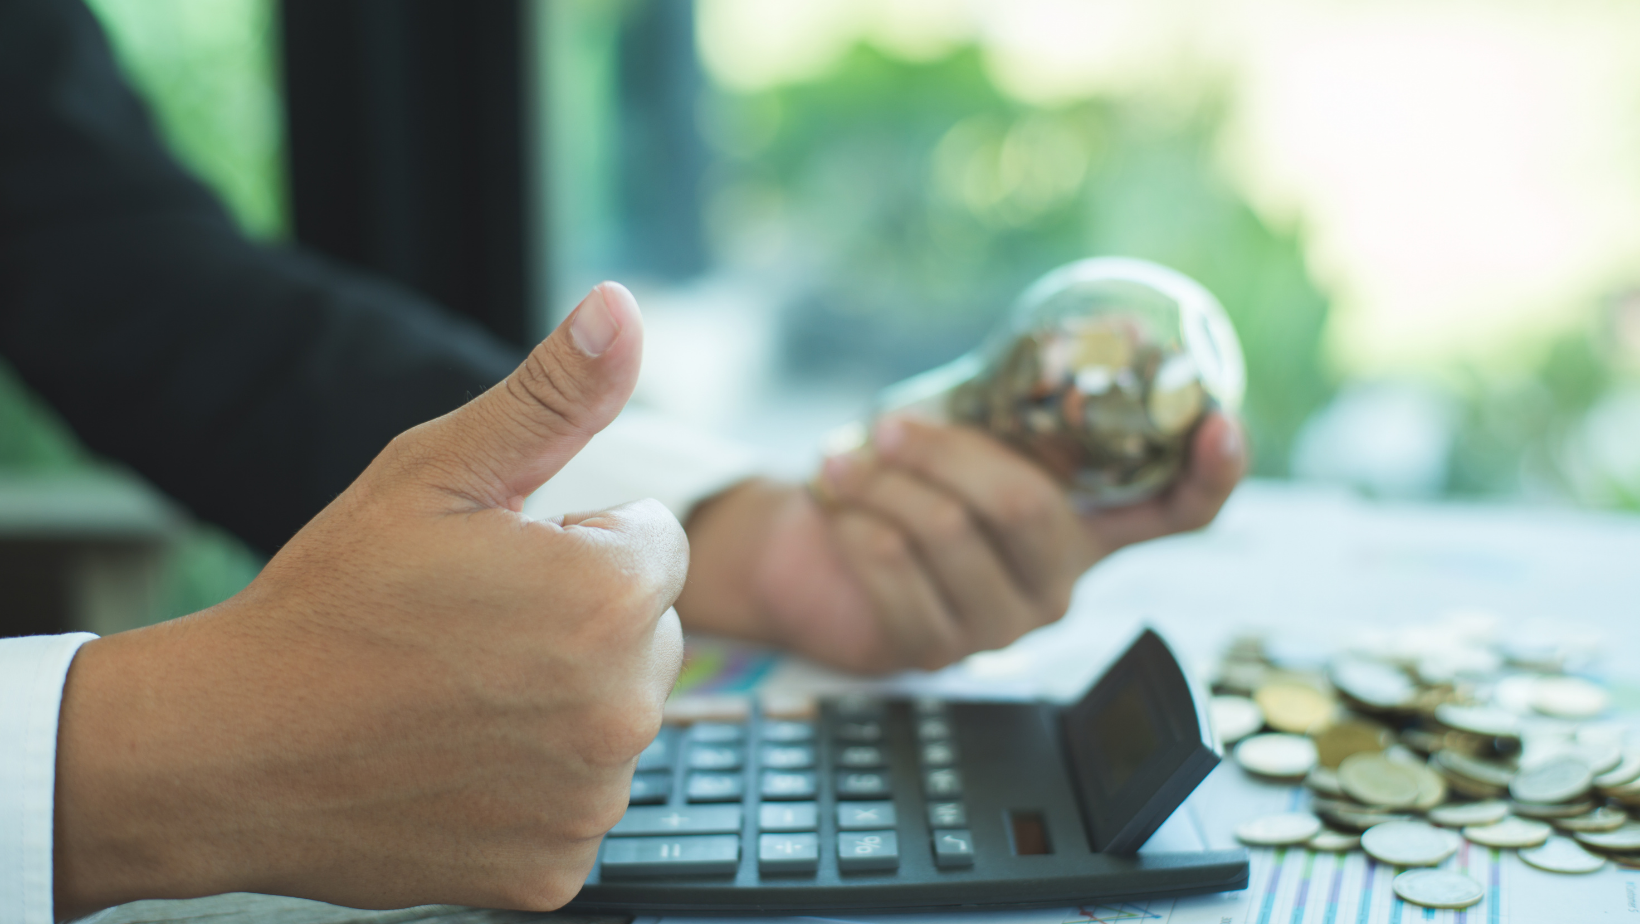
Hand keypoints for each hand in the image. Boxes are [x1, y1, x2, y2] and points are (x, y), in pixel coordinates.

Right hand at [53, 283, 687, 915]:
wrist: (229, 750)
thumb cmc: (332, 601)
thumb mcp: (439, 473)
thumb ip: (553, 394)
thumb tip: (622, 305)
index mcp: (612, 594)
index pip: (656, 542)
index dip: (576, 541)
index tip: (497, 564)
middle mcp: (626, 704)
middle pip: (648, 633)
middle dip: (581, 620)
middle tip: (469, 631)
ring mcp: (594, 796)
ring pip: (614, 717)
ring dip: (561, 702)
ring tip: (454, 694)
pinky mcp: (557, 869)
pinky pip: (578, 801)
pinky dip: (534, 786)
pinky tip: (457, 763)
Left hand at [677, 413, 1243, 673]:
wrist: (818, 553)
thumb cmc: (907, 483)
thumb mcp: (968, 434)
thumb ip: (1017, 396)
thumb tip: (1097, 323)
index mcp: (1087, 527)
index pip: (1180, 513)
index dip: (1212, 473)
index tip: (1220, 424)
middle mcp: (1058, 583)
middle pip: (1024, 509)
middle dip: (946, 453)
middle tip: (890, 423)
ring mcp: (1001, 625)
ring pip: (945, 533)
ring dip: (881, 483)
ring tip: (841, 460)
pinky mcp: (935, 649)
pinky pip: (894, 570)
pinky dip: (853, 524)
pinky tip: (836, 507)